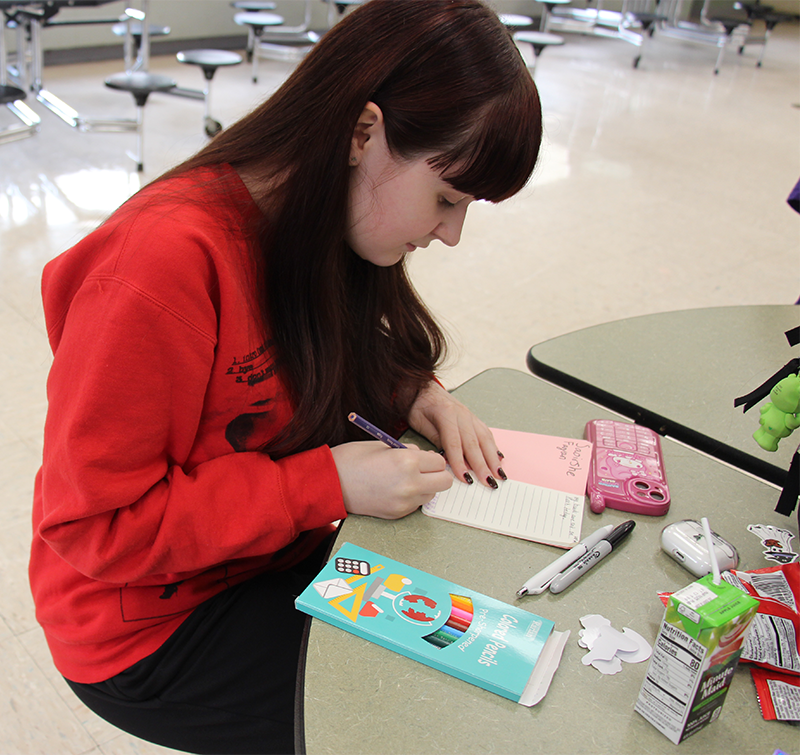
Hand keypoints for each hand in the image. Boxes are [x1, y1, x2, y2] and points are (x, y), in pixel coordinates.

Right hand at [330, 441, 452, 518]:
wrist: (329, 482)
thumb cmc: (352, 459)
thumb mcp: (383, 445)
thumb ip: (408, 451)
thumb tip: (425, 457)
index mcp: (407, 462)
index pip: (439, 462)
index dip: (433, 459)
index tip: (425, 458)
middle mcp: (410, 484)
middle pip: (444, 482)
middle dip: (437, 474)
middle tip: (423, 470)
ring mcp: (404, 502)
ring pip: (432, 494)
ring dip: (425, 487)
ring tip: (405, 479)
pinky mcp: (397, 514)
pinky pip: (416, 504)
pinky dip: (412, 497)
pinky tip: (395, 489)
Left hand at [407, 381, 504, 488]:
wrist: (422, 388)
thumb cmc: (418, 406)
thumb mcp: (420, 422)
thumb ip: (436, 439)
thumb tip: (448, 460)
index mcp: (446, 414)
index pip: (455, 443)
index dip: (460, 462)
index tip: (465, 478)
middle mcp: (462, 414)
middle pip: (474, 443)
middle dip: (482, 465)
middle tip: (489, 482)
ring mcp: (470, 415)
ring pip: (484, 439)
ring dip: (493, 459)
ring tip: (500, 474)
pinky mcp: (473, 418)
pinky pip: (486, 433)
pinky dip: (493, 447)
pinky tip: (499, 459)